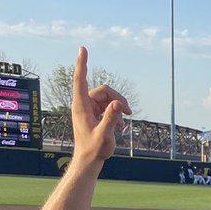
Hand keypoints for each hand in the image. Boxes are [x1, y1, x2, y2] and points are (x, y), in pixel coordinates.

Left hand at [71, 46, 130, 165]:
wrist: (89, 160)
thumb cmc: (94, 149)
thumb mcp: (105, 135)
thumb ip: (111, 118)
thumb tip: (119, 104)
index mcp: (81, 106)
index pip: (81, 79)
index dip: (82, 63)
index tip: (82, 49)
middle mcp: (83, 104)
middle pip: (103, 90)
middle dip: (117, 98)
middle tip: (129, 112)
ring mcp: (88, 108)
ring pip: (107, 98)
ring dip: (119, 106)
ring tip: (126, 120)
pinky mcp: (93, 114)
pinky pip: (107, 106)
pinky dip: (116, 112)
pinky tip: (121, 125)